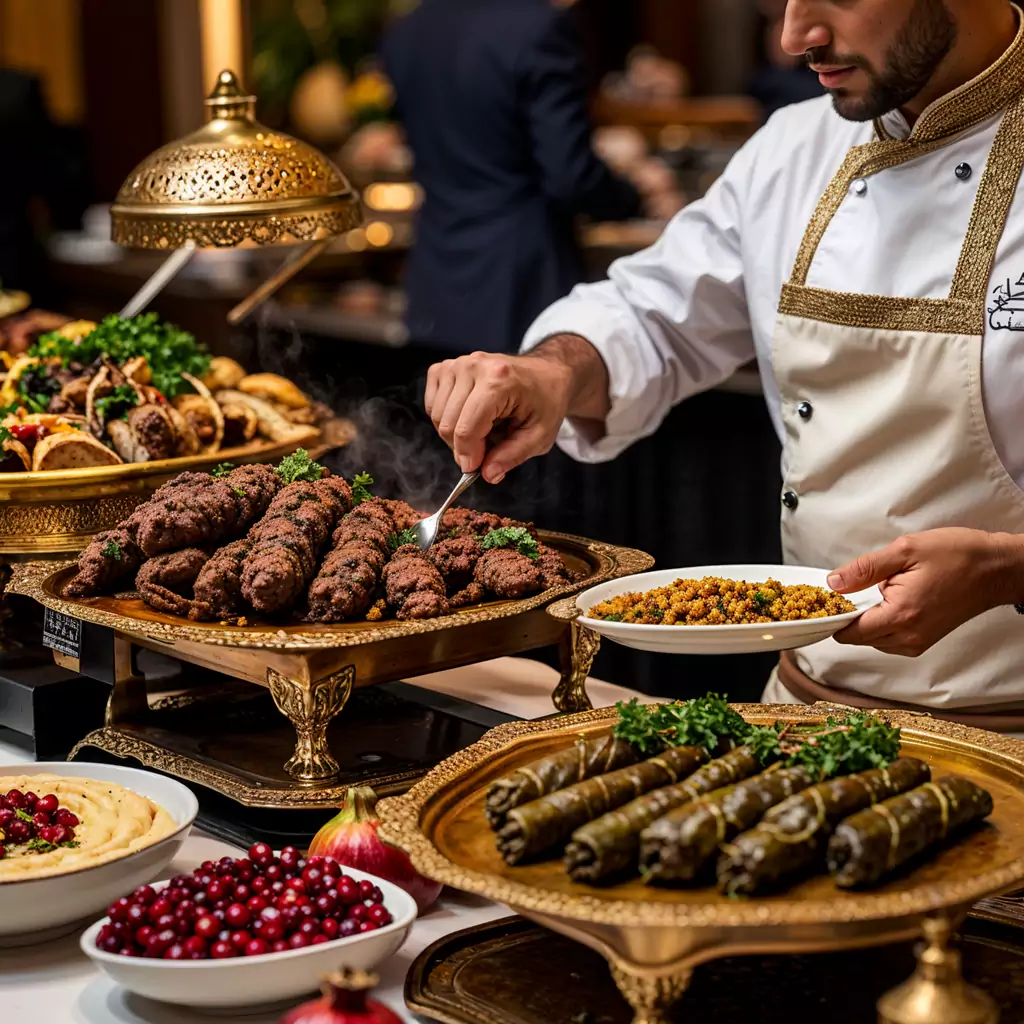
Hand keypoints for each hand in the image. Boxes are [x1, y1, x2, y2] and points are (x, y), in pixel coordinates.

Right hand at [424, 350, 573, 483]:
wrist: (545, 374)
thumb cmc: (545, 402)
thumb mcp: (540, 436)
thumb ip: (512, 456)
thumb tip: (487, 475)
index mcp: (499, 381)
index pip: (467, 429)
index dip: (468, 456)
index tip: (475, 469)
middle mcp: (474, 366)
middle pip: (448, 424)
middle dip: (462, 448)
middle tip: (483, 453)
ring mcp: (457, 364)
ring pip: (437, 416)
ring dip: (454, 434)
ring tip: (481, 432)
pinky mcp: (446, 367)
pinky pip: (432, 404)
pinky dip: (444, 418)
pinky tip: (466, 418)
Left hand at [828, 528, 1022, 656]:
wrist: (996, 569)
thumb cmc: (958, 556)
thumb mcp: (905, 550)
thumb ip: (864, 569)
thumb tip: (834, 582)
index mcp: (900, 615)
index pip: (849, 633)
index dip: (832, 617)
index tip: (825, 601)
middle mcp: (908, 636)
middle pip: (858, 639)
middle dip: (848, 617)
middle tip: (850, 589)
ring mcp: (918, 642)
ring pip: (873, 640)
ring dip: (867, 620)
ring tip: (876, 591)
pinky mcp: (925, 640)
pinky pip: (890, 639)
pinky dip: (883, 623)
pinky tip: (890, 600)